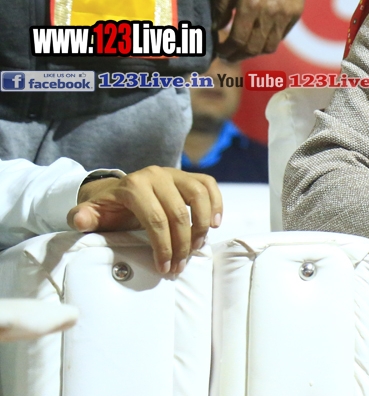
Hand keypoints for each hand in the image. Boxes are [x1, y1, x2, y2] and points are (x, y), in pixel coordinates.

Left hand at [68, 167, 222, 275]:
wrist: (118, 190)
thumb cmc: (107, 209)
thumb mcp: (92, 214)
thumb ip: (83, 217)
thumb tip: (79, 220)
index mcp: (133, 186)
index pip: (155, 219)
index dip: (163, 246)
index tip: (164, 267)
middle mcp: (156, 175)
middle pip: (179, 212)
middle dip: (182, 243)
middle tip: (180, 265)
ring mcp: (174, 173)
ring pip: (198, 195)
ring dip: (202, 225)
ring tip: (197, 247)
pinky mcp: (187, 175)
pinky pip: (208, 184)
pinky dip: (216, 203)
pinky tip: (215, 224)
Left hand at [212, 0, 306, 60]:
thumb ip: (223, 6)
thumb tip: (217, 27)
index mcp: (250, 4)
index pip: (237, 39)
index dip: (226, 49)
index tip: (220, 50)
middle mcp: (269, 13)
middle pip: (253, 48)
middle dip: (237, 56)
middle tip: (229, 55)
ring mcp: (284, 15)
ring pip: (269, 47)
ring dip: (254, 51)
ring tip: (245, 47)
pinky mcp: (295, 14)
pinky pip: (281, 36)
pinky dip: (268, 40)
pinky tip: (259, 34)